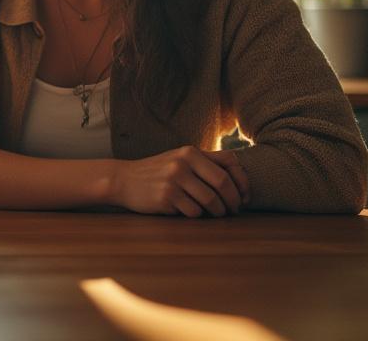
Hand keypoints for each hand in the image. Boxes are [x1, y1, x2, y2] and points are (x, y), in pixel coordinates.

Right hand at [111, 146, 245, 217]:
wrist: (123, 180)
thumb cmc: (158, 173)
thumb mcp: (180, 160)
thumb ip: (206, 164)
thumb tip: (240, 183)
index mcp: (191, 151)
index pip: (230, 162)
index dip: (243, 181)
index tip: (244, 196)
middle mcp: (183, 162)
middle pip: (223, 183)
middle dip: (233, 201)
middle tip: (233, 210)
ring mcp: (174, 179)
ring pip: (211, 201)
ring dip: (217, 212)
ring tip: (214, 213)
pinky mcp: (166, 197)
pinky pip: (194, 212)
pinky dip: (196, 216)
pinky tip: (187, 211)